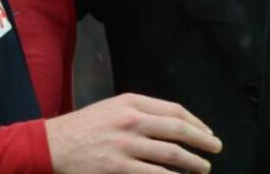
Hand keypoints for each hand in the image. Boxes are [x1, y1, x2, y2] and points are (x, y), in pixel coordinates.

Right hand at [45, 93, 221, 173]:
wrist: (53, 144)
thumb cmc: (85, 127)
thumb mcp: (113, 108)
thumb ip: (141, 112)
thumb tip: (175, 124)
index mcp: (131, 102)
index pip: (174, 110)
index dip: (196, 123)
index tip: (207, 132)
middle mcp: (130, 121)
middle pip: (177, 130)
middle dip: (202, 141)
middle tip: (216, 148)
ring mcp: (125, 146)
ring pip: (171, 154)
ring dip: (193, 162)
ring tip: (203, 167)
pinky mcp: (118, 168)